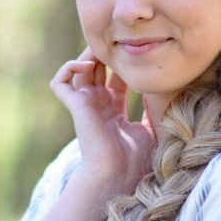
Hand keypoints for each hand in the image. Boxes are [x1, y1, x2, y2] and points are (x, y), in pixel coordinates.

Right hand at [50, 47, 155, 195]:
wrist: (117, 175)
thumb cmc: (135, 161)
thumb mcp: (150, 129)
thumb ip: (152, 110)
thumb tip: (161, 91)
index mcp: (114, 110)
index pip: (115, 79)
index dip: (124, 65)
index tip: (137, 55)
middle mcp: (98, 105)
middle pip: (96, 70)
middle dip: (106, 55)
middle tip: (120, 44)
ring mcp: (85, 105)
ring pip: (77, 70)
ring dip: (87, 55)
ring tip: (102, 48)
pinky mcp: (75, 106)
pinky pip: (60, 81)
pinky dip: (69, 68)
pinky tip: (87, 65)